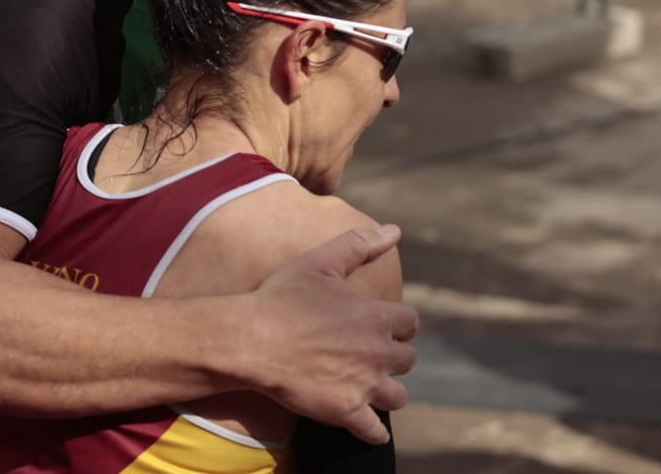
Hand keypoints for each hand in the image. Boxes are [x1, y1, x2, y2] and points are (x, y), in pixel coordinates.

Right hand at [245, 226, 417, 444]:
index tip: (383, 326)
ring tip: (371, 388)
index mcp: (376, 316)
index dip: (397, 324)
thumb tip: (394, 231)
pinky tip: (369, 426)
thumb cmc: (282, 297)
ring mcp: (363, 385)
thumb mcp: (321, 261)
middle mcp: (377, 352)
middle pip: (407, 360)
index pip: (409, 322)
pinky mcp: (346, 411)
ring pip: (397, 396)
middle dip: (393, 357)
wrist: (251, 340)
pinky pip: (374, 430)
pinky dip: (374, 430)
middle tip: (372, 356)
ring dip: (388, 392)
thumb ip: (360, 244)